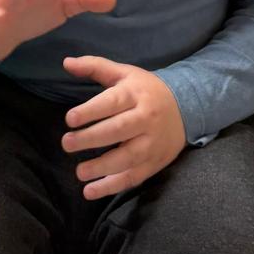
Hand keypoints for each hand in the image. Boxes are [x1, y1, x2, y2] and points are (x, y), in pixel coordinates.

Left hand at [60, 58, 188, 198]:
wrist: (187, 107)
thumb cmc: (146, 90)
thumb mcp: (124, 73)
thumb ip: (95, 67)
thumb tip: (66, 62)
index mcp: (136, 94)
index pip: (112, 102)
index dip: (91, 111)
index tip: (70, 119)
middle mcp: (146, 119)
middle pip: (118, 130)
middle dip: (91, 139)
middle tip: (67, 143)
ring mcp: (152, 143)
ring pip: (127, 157)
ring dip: (102, 167)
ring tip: (79, 172)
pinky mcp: (154, 162)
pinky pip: (133, 177)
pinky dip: (112, 186)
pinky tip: (91, 192)